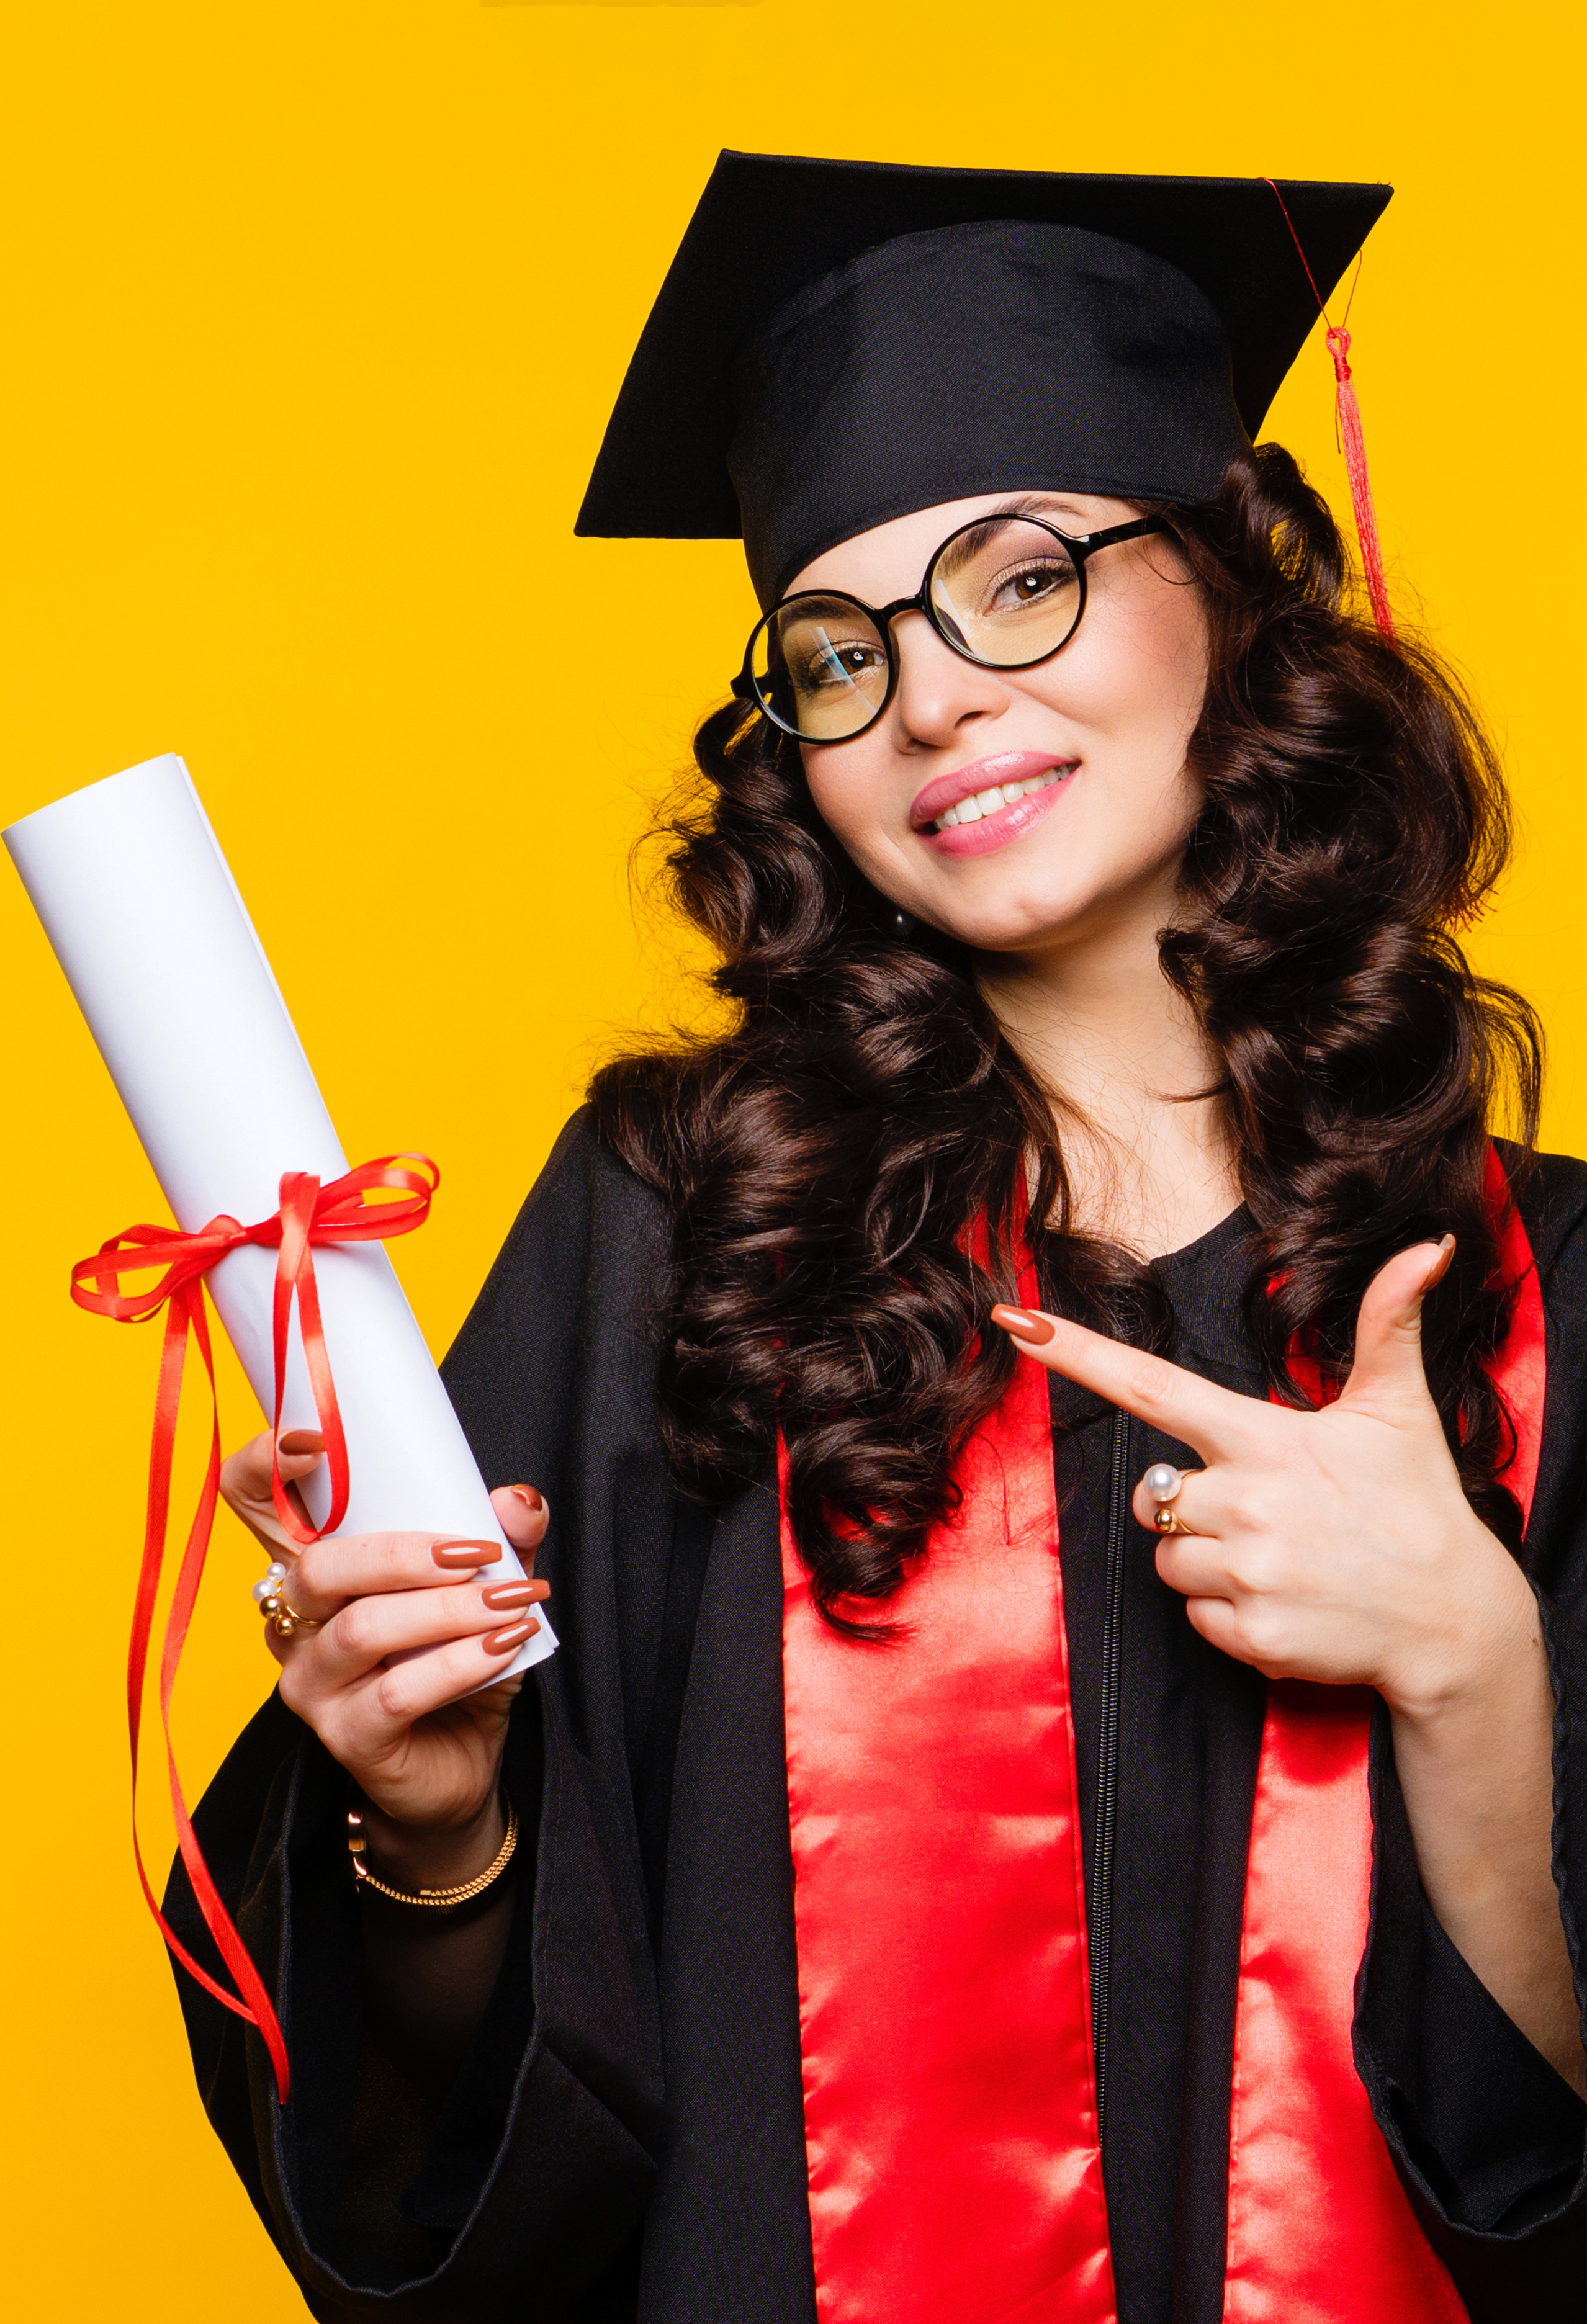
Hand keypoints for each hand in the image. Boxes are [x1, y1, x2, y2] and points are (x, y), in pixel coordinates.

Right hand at [221, 1428, 550, 1885]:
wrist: (459, 1763)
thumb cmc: (454, 1663)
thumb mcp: (482, 1588)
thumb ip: (500, 1540)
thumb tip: (518, 1498)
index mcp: (315, 1567)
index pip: (251, 1500)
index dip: (263, 1462)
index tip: (316, 1441)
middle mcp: (295, 1622)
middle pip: (317, 1568)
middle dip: (404, 1552)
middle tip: (479, 1554)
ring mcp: (311, 1684)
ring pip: (361, 1629)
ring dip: (448, 1610)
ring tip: (510, 1602)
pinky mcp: (344, 1737)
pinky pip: (396, 1692)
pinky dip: (459, 1663)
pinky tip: (501, 1646)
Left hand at [991, 1239, 1537, 1718]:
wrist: (1455, 1623)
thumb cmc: (1419, 1506)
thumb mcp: (1400, 1409)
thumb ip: (1390, 1323)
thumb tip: (1432, 1245)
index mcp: (1264, 1440)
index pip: (1151, 1385)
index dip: (1077, 1352)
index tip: (1016, 1320)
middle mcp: (1247, 1502)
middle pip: (1153, 1497)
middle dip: (1188, 1506)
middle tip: (1265, 1513)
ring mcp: (1248, 1572)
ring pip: (1167, 1560)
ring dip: (1208, 1562)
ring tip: (1282, 1559)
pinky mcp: (1252, 1635)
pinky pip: (1193, 1617)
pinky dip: (1228, 1614)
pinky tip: (1286, 1602)